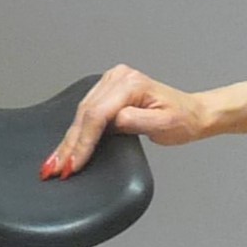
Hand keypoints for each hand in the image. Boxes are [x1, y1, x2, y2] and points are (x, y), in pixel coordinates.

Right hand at [40, 65, 208, 176]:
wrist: (192, 113)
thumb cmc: (183, 119)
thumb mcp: (163, 124)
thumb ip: (135, 122)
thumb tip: (111, 123)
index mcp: (131, 83)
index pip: (98, 114)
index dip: (84, 141)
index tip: (74, 163)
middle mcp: (118, 77)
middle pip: (85, 114)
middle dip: (69, 144)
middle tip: (54, 168)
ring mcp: (111, 82)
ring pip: (82, 113)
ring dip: (68, 140)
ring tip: (53, 163)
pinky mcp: (108, 90)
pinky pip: (87, 111)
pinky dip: (76, 131)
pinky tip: (65, 147)